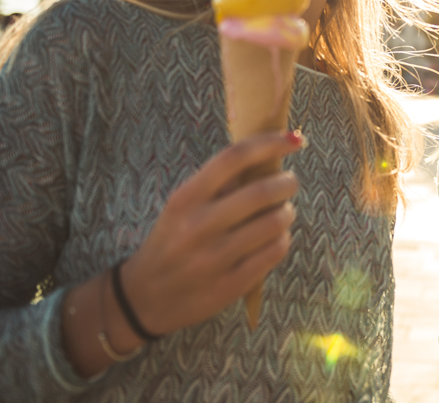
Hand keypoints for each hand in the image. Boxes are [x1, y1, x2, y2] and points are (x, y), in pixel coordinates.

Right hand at [122, 131, 301, 336]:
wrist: (144, 299)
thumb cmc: (171, 242)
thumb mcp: (181, 208)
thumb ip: (217, 185)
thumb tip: (267, 156)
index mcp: (185, 199)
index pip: (233, 157)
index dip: (270, 143)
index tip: (294, 139)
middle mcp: (198, 226)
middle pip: (261, 192)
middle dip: (286, 182)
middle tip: (288, 183)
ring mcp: (214, 258)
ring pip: (274, 223)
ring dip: (287, 212)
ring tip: (282, 213)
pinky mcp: (229, 285)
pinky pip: (274, 253)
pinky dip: (282, 240)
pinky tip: (275, 239)